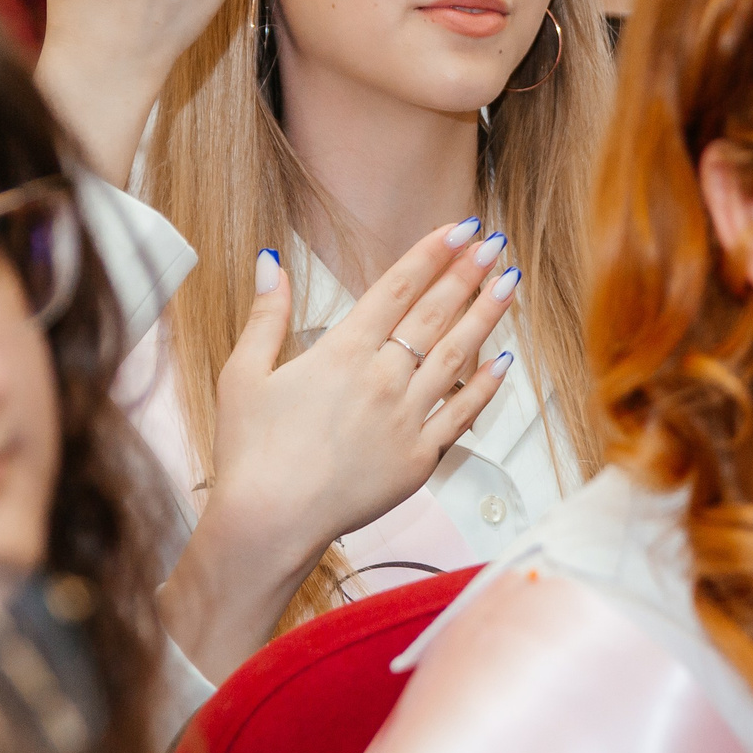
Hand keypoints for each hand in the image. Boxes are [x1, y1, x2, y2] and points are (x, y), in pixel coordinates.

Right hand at [160, 221, 520, 678]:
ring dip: (486, 315)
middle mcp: (381, 379)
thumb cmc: (250, 453)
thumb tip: (270, 261)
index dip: (431, 254)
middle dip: (467, 273)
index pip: (397, 288)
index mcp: (341, 352)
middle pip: (434, 314)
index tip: (458, 230)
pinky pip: (461, 414)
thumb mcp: (243, 374)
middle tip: (493, 242)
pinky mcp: (419, 459)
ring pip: (456, 356)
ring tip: (509, 282)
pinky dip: (485, 386)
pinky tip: (504, 361)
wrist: (269, 522)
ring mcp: (406, 419)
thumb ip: (265, 315)